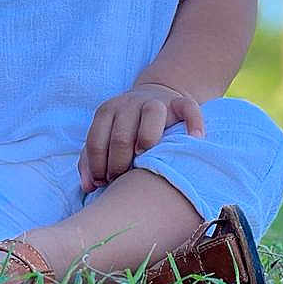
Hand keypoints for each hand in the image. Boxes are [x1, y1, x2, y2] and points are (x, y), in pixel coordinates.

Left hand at [77, 84, 204, 193]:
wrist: (154, 97)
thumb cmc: (126, 127)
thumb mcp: (106, 136)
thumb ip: (91, 159)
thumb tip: (88, 186)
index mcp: (107, 111)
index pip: (96, 140)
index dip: (98, 166)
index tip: (103, 182)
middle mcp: (130, 103)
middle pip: (121, 134)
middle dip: (118, 163)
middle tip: (121, 178)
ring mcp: (156, 101)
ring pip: (152, 113)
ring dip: (146, 139)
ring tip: (145, 159)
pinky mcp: (179, 102)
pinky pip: (189, 108)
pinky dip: (193, 123)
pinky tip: (195, 139)